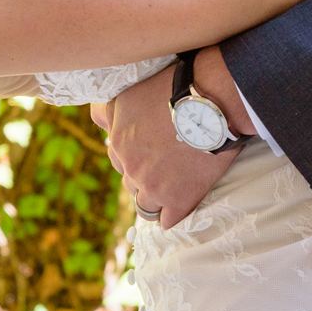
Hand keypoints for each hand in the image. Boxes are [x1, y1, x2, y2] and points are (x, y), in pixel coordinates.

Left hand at [91, 65, 236, 229]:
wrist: (214, 103)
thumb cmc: (177, 90)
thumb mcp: (131, 92)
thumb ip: (108, 111)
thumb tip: (97, 124)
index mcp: (118, 139)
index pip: (115, 155)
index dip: (133, 152)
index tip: (150, 148)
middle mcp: (129, 165)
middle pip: (129, 179)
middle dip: (144, 173)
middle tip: (167, 163)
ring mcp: (152, 186)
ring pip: (144, 203)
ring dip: (156, 195)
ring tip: (175, 184)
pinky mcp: (176, 201)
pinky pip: (167, 220)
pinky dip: (172, 213)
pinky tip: (181, 204)